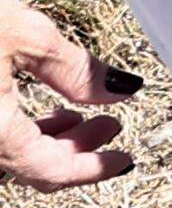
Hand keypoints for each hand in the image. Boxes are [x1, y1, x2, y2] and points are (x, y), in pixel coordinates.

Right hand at [4, 0, 138, 194]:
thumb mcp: (27, 36)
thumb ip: (76, 71)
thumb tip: (120, 90)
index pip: (48, 172)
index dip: (92, 169)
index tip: (125, 158)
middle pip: (27, 167)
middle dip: (75, 151)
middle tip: (112, 125)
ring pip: (8, 153)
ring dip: (50, 140)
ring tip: (87, 115)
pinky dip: (21, 129)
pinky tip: (45, 109)